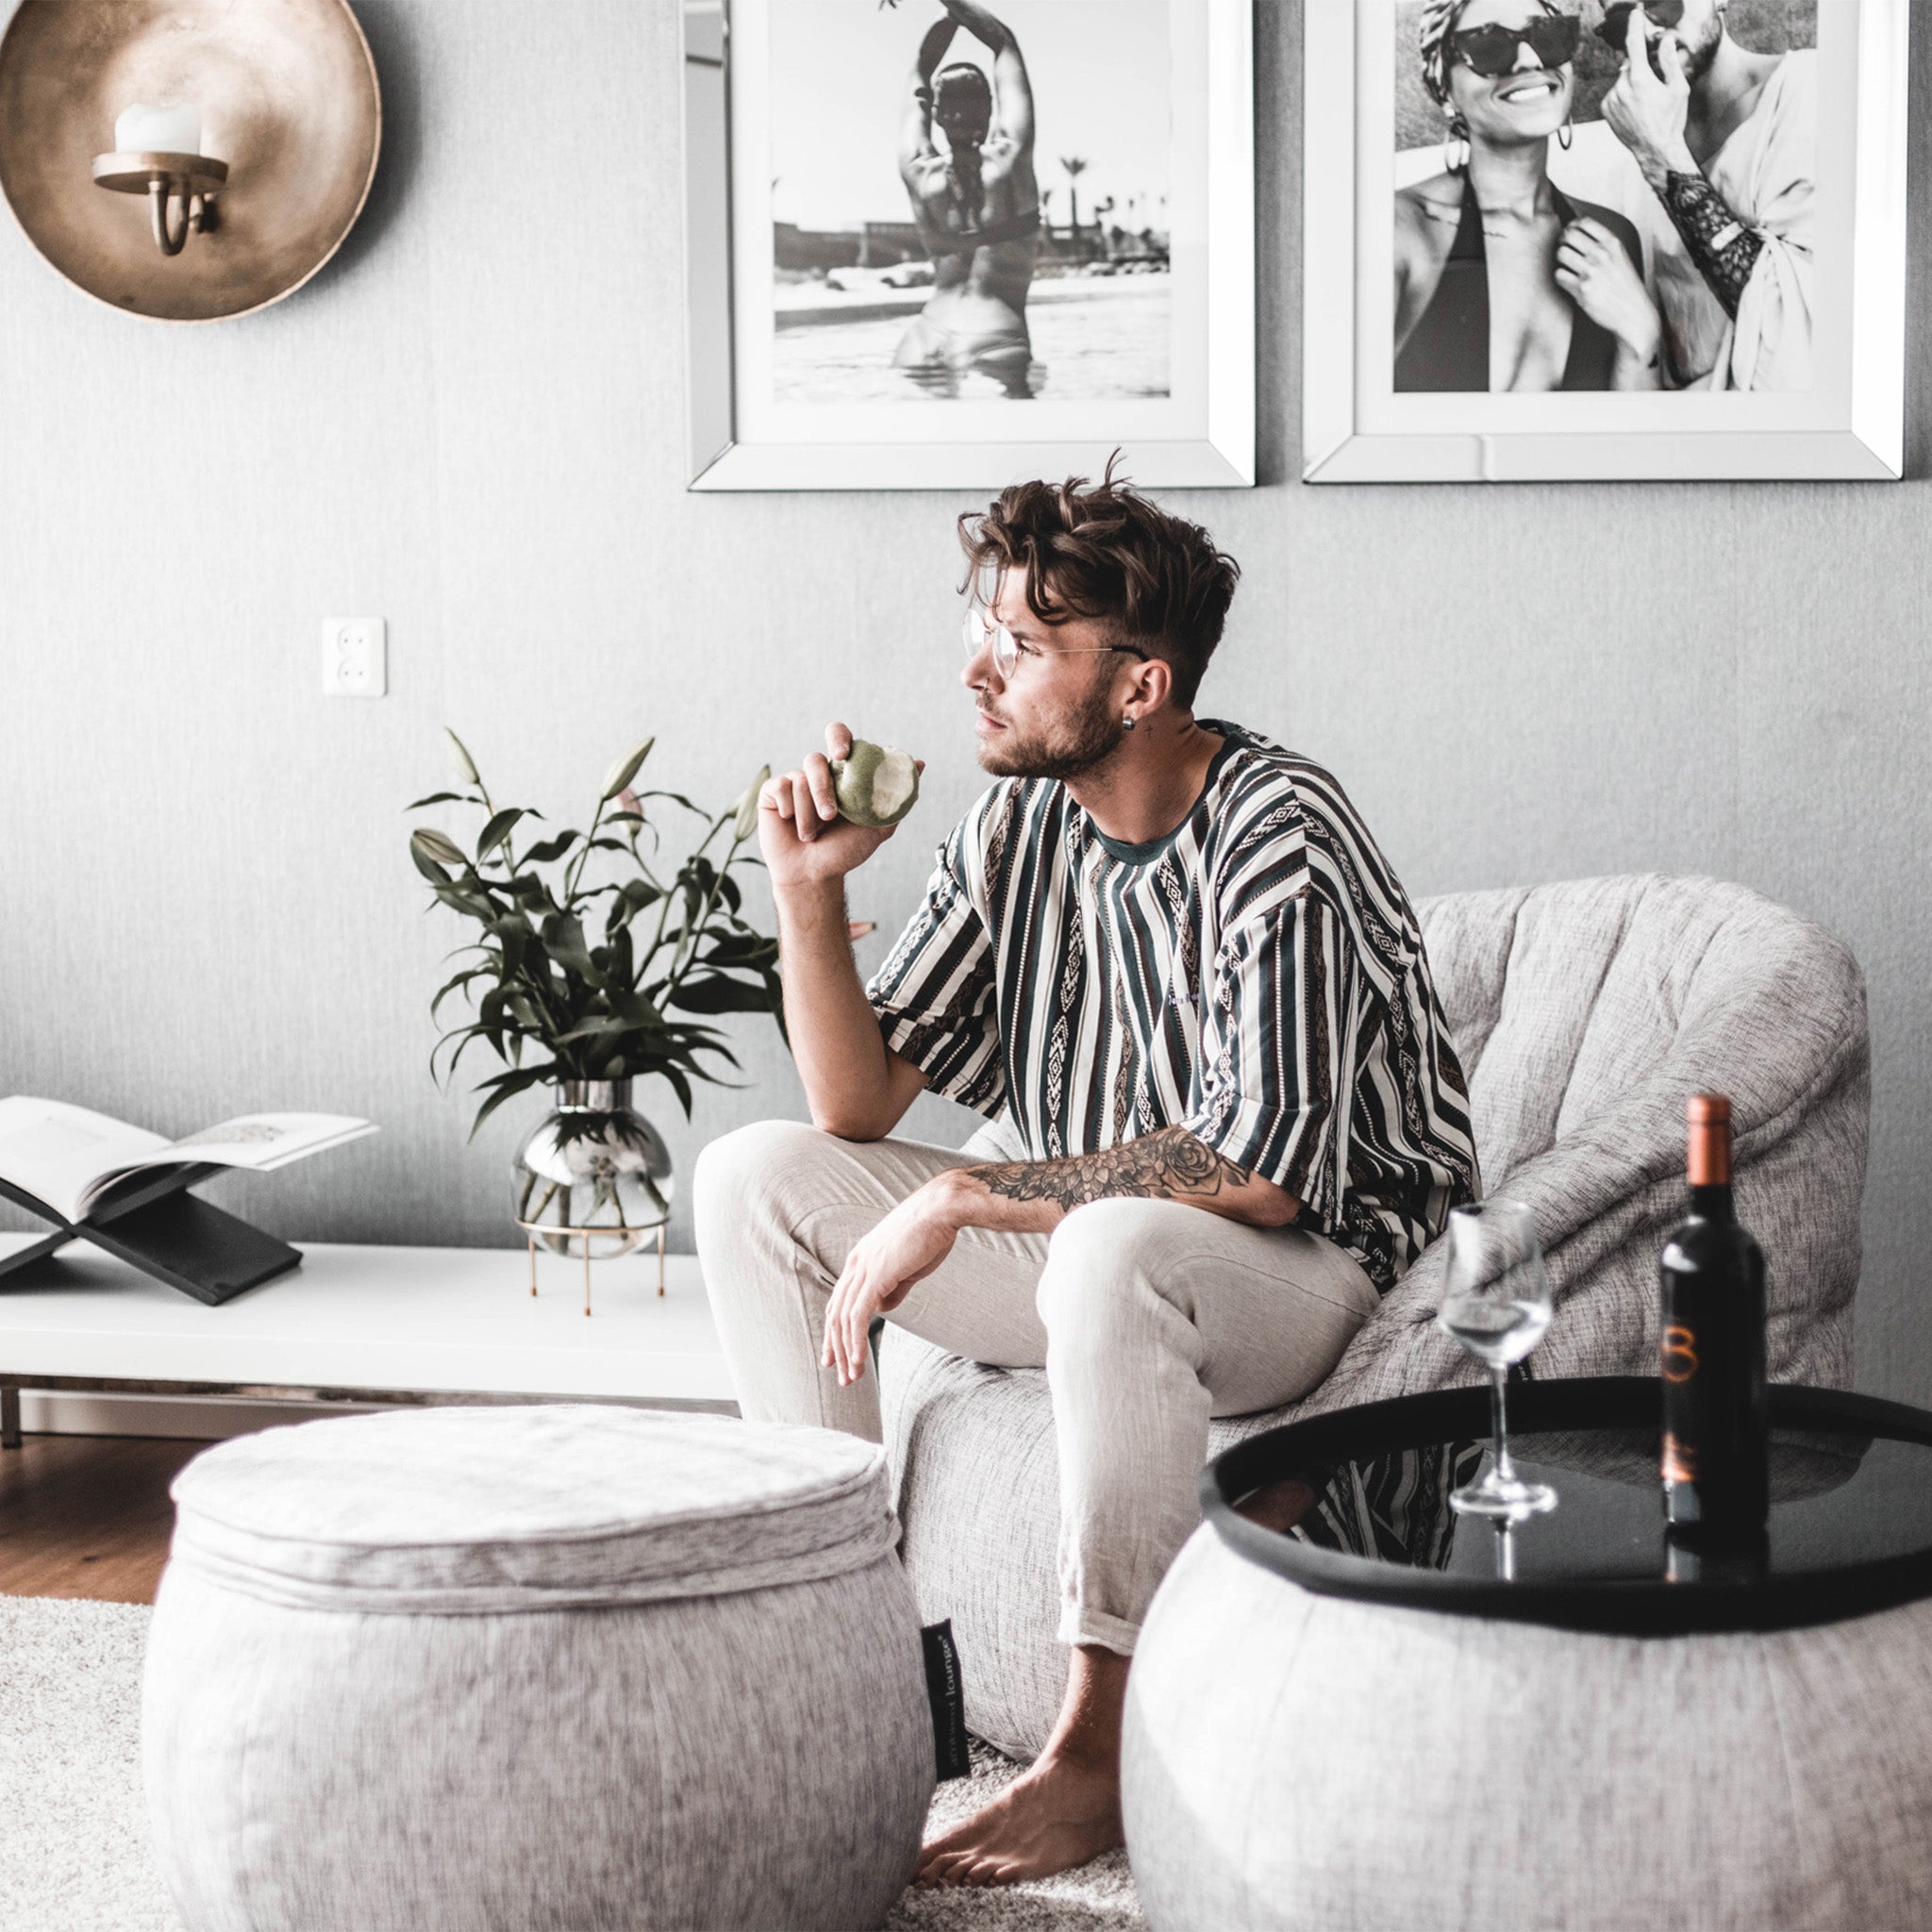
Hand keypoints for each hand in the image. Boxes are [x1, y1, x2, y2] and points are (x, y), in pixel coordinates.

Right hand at [759, 721, 897, 891]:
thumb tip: (919, 765)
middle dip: (822, 782)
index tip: (843, 755)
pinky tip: (792, 825)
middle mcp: (817, 775)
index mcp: (842, 775)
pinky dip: (789, 810)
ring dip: (810, 811)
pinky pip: (779, 787)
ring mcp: (793, 783)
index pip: (840, 739)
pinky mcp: (772, 793)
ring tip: (813, 835)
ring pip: (800, 780)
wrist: (814, 875)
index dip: (839, 738)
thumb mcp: (878, 828)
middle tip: (830, 809)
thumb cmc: (846, 850)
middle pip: (815, 758)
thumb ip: (896, 797)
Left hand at [821, 1177, 962, 1385]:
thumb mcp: (909, 1267)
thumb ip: (894, 1288)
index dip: (837, 1331)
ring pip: (844, 1321)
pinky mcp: (875, 1276)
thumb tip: (883, 1309)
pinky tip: (859, 1362)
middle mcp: (855, 1264)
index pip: (840, 1301)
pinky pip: (858, 1317)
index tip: (837, 1356)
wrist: (942, 1209)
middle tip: (842, 1376)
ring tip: (852, 1378)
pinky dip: (856, 1342)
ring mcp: (863, 1269)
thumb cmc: (931, 1234)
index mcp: (861, 1259)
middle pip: (835, 1314)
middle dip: (836, 1348)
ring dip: (846, 1352)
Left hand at [1556, 217, 1660, 361]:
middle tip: (1565, 249)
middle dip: (1563, 241)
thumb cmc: (1625, 286)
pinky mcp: (1582, 290)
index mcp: (1613, 243)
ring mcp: (1591, 272)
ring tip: (1568, 267)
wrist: (1633, 312)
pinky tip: (1569, 282)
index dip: (1572, 226)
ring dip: (1561, 260)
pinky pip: (1560, 275)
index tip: (1570, 233)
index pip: (1585, 222)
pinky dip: (1561, 278)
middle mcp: (1602, 255)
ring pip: (1562, 253)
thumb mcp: (1620, 257)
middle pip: (1569, 235)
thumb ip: (1603, 244)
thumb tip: (1577, 231)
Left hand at [1602, 10, 1695, 188]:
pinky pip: (1614, 93)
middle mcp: (1622, 87)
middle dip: (1641, 67)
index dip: (1635, 25)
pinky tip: (1635, 108)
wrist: (1654, 149)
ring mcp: (1611, 99)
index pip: (1635, 44)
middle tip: (1653, 84)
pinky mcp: (1605, 110)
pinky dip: (1623, 94)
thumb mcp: (1678, 88)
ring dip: (1632, 82)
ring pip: (1622, 79)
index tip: (1635, 13)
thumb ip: (1670, 61)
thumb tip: (1665, 40)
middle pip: (1630, 64)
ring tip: (1644, 102)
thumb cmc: (1670, 119)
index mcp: (1641, 79)